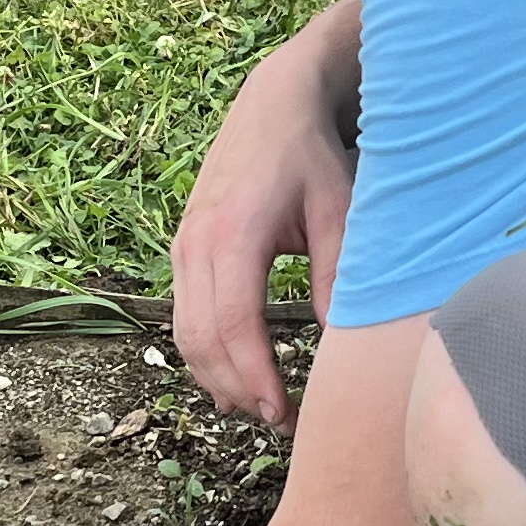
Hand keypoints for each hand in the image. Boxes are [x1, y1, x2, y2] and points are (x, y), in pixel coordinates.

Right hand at [173, 0, 360, 428]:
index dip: (255, 376)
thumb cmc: (312, 156)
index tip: (284, 413)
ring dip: (219, 378)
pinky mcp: (184, 251)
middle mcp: (195, 242)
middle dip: (237, 389)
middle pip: (200, 339)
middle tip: (283, 422)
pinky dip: (207, 354)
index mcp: (233, 232)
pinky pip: (184, 316)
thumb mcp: (339, 210)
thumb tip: (342, 342)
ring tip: (265, 407)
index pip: (232, 323)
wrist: (274, 104)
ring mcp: (183, 246)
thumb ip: (339, 274)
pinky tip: (241, 376)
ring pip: (185, 334)